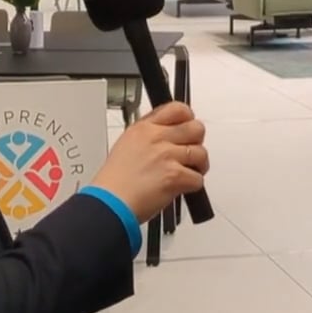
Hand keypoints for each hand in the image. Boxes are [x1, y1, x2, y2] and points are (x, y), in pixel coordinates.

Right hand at [92, 102, 207, 221]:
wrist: (110, 203)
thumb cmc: (114, 182)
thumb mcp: (126, 145)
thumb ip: (149, 135)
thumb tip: (169, 134)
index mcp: (144, 128)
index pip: (177, 109)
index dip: (188, 119)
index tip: (188, 127)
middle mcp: (156, 138)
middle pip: (196, 128)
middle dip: (197, 142)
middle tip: (190, 154)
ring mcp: (166, 155)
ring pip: (201, 153)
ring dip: (198, 166)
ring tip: (187, 173)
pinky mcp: (175, 175)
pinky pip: (198, 178)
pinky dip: (193, 186)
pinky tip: (181, 187)